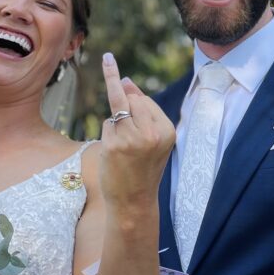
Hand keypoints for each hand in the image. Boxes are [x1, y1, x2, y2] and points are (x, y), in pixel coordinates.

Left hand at [99, 53, 175, 217]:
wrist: (134, 201)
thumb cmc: (142, 168)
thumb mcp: (153, 139)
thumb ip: (143, 110)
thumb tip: (125, 81)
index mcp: (166, 130)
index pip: (143, 99)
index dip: (131, 98)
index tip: (113, 73)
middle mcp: (151, 133)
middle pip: (129, 99)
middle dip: (124, 108)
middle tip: (128, 135)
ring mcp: (131, 139)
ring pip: (116, 109)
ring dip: (116, 121)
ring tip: (125, 146)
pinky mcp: (113, 146)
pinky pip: (106, 124)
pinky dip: (108, 134)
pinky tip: (116, 153)